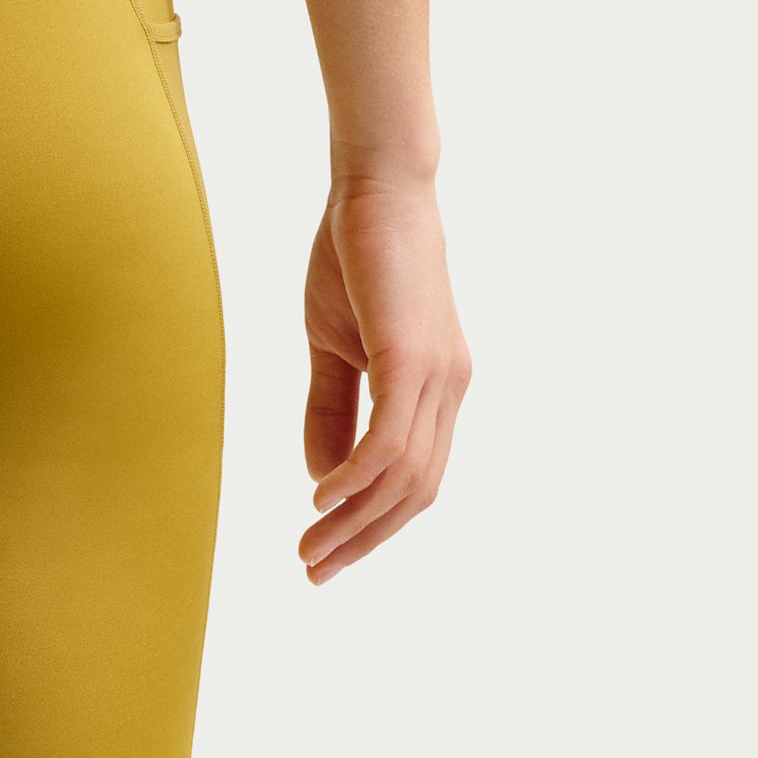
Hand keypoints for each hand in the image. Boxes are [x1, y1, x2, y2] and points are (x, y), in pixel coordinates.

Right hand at [298, 174, 470, 582]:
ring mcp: (437, 375)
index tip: (324, 556)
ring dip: (353, 521)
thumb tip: (323, 480)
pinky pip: (389, 438)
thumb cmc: (356, 258)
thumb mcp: (332, 348)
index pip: (414, 482)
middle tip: (313, 570)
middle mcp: (448, 390)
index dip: (371, 526)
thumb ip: (330, 412)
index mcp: (435, 391)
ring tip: (309, 546)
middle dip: (362, 540)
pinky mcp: (411, 357)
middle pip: (414, 493)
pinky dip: (356, 477)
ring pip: (403, 477)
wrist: (375, 186)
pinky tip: (321, 497)